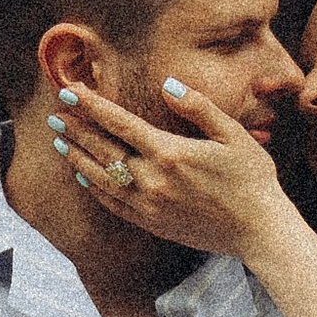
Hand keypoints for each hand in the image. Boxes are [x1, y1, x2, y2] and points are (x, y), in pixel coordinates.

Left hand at [48, 74, 292, 257]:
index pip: (120, 123)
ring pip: (102, 178)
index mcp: (170, 153)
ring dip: (78, 158)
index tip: (71, 91)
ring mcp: (150, 205)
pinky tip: (83, 178)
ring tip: (60, 143)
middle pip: (104, 150)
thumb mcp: (233, 135)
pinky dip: (95, 189)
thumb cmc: (253, 180)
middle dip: (77, 130)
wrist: (260, 231)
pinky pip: (114, 204)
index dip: (92, 106)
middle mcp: (153, 179)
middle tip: (55, 115)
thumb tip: (168, 85)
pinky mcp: (153, 223)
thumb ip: (198, 107)